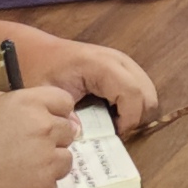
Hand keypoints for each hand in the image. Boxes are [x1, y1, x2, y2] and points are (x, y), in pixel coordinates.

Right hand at [0, 81, 80, 187]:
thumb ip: (10, 102)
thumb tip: (27, 108)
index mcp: (28, 105)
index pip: (64, 101)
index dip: (54, 112)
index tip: (45, 121)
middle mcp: (44, 130)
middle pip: (68, 131)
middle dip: (52, 139)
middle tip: (27, 150)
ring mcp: (47, 163)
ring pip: (64, 160)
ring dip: (48, 165)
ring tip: (19, 171)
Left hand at [14, 29, 157, 126]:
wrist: (38, 53)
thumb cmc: (41, 71)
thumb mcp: (48, 95)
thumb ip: (65, 115)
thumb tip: (82, 134)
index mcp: (101, 65)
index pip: (132, 94)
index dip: (129, 119)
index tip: (114, 134)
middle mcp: (119, 60)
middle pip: (147, 95)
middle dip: (135, 118)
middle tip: (114, 131)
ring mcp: (124, 62)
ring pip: (149, 92)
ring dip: (136, 112)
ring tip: (114, 122)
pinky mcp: (124, 66)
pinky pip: (141, 88)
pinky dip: (134, 105)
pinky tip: (114, 111)